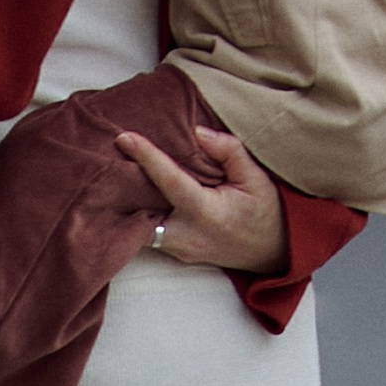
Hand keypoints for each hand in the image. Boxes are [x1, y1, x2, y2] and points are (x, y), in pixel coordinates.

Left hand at [118, 122, 286, 274]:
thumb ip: (228, 150)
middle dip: (124, 189)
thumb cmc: (267, 212)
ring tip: (118, 170)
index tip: (124, 138)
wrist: (276, 253)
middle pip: (142, 212)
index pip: (170, 182)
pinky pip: (150, 232)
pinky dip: (141, 212)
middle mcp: (188, 236)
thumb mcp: (256, 177)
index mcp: (208, 213)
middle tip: (109, 158)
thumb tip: (197, 132)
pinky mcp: (177, 254)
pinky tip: (135, 192)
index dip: (146, 158)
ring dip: (130, 201)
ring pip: (142, 226)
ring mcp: (181, 250)